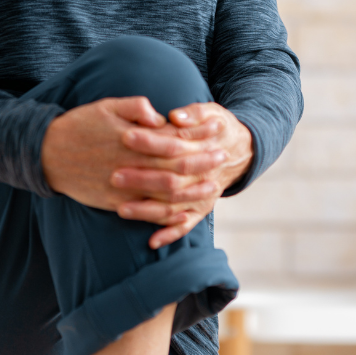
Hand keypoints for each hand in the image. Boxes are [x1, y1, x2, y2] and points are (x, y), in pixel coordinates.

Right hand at [41, 96, 227, 212]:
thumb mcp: (105, 107)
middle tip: (224, 157)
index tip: (216, 130)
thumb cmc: (79, 125)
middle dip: (202, 163)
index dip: (197, 136)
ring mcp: (124, 188)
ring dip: (193, 191)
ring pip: (165, 194)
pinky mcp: (116, 204)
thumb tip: (160, 114)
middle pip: (176, 168)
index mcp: (132, 140)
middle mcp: (131, 165)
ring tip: (213, 186)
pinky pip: (147, 213)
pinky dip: (168, 216)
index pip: (173, 139)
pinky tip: (185, 214)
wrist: (47, 154)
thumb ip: (135, 107)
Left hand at [112, 102, 253, 248]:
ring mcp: (202, 196)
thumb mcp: (211, 112)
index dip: (149, 141)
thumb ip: (194, 113)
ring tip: (120, 209)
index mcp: (203, 149)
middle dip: (141, 179)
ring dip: (148, 210)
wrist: (240, 150)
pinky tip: (152, 242)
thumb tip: (176, 116)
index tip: (125, 136)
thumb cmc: (217, 128)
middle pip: (169, 180)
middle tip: (114, 176)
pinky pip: (186, 226)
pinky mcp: (201, 209)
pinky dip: (170, 234)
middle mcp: (203, 176)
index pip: (173, 146)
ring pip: (173, 206)